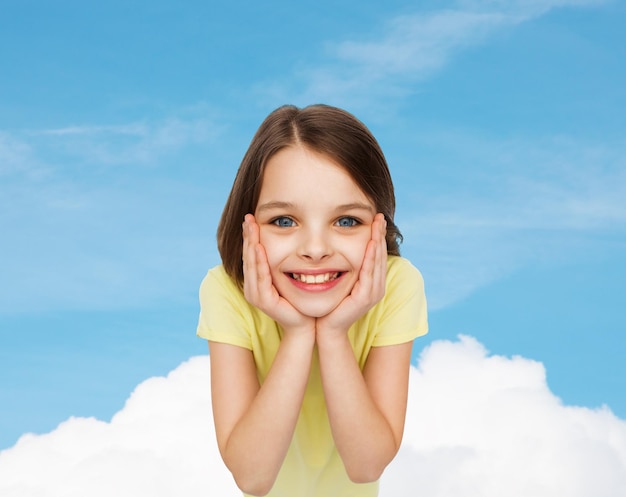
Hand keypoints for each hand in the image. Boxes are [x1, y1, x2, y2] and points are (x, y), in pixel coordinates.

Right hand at [242, 214, 314, 333]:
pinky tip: (259, 247)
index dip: (250, 236)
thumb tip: (287, 238)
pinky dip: (260, 261)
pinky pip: (261, 277)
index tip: (251, 217)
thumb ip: (281, 262)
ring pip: (252, 264)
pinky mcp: (264, 301)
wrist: (305, 324)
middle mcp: (251, 287)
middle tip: (248, 217)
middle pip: (248, 256)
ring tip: (251, 227)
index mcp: (255, 280)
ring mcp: (256, 294)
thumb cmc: (298, 299)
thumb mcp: (287, 276)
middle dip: (248, 235)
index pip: (251, 253)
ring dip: (251, 244)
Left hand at [316, 213, 387, 336]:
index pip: (377, 255)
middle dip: (380, 234)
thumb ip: (347, 268)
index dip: (378, 236)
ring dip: (377, 242)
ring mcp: (373, 292)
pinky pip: (369, 273)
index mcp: (373, 282)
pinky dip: (371, 257)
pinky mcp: (365, 297)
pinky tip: (371, 244)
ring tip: (377, 225)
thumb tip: (341, 249)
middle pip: (380, 255)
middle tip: (380, 216)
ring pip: (377, 261)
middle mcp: (377, 286)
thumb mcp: (343, 281)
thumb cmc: (332, 304)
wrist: (327, 327)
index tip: (376, 219)